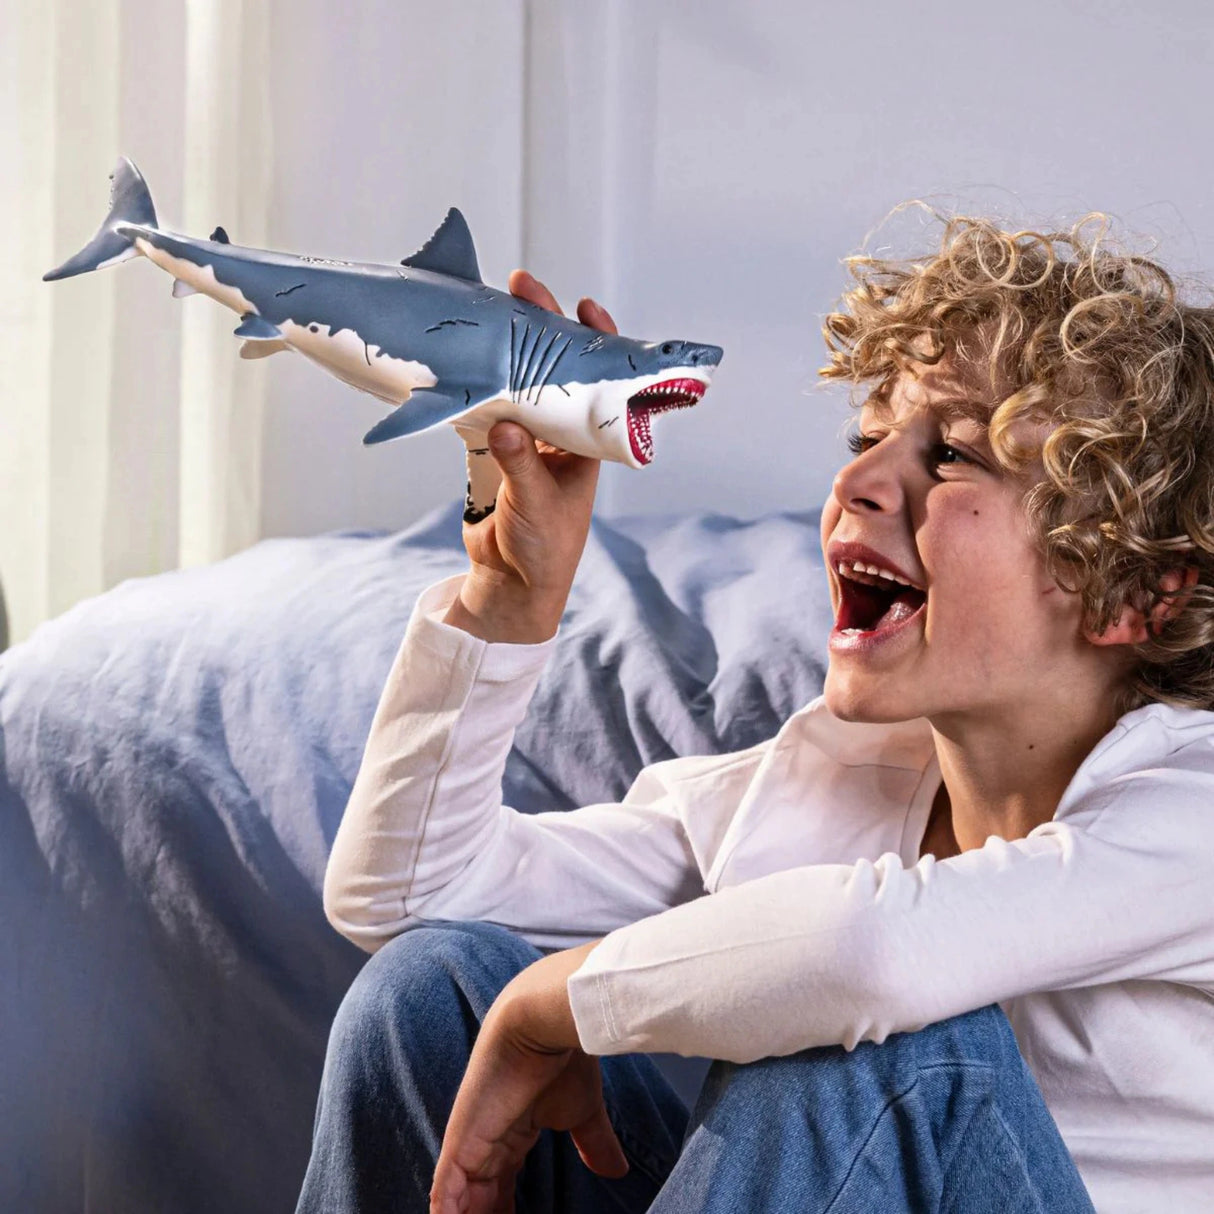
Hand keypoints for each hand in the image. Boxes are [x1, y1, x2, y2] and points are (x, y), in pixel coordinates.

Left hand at [429, 940, 623, 1213]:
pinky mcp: (460, 1140)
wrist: (542, 1022)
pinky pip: (446, 1190)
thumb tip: (616, 1171)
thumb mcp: (582, 1112)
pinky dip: (447, 1213)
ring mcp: (471, 1141)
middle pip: (480, 1197)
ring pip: (460, 1198)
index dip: (505, 1211)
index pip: (502, 1185)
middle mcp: (488, 1140)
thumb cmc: (564, 1058)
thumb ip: (593, 1142)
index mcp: (512, 1133)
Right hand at [443, 272, 618, 643]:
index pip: (597, 383)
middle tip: (523, 287)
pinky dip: (474, 385)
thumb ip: (521, 465)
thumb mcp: (538, 506)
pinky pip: (485, 408)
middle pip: (554, 371)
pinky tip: (463, 355)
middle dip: (541, 330)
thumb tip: (506, 423)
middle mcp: (560, 436)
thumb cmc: (544, 550)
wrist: (510, 585)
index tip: (583, 307)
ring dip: (505, 350)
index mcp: (586, 446)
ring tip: (490, 308)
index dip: (595, 344)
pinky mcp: (493, 451)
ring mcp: (526, 440)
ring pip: (519, 383)